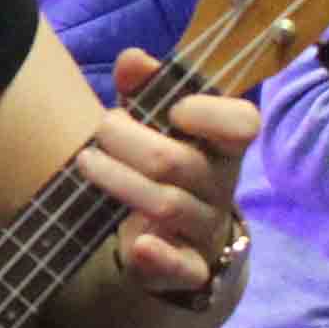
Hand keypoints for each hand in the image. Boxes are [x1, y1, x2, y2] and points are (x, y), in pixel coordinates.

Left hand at [77, 46, 262, 303]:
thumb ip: (145, 91)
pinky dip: (161, 257)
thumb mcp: (154, 125)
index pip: (243, 124)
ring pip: (167, 206)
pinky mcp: (189, 267)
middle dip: (129, 141)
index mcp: (221, 146)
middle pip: (179, 162)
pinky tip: (138, 244)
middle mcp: (220, 186)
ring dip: (119, 181)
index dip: (211, 113)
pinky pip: (184, 268)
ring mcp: (206, 228)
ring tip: (86, 162)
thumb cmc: (164, 165)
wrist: (176, 236)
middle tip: (100, 129)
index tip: (174, 108)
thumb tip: (133, 59)